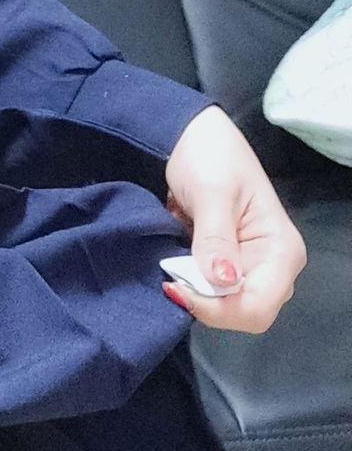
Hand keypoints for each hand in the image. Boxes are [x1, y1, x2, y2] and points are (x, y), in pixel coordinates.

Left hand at [161, 105, 307, 334]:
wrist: (191, 137)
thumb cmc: (211, 157)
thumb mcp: (213, 194)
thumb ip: (217, 239)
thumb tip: (222, 280)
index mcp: (282, 251)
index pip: (258, 307)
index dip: (218, 308)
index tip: (177, 286)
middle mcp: (271, 267)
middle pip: (242, 313)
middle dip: (204, 302)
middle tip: (169, 275)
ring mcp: (249, 268)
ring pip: (223, 307)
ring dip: (194, 293)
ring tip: (169, 266)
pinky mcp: (226, 266)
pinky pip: (209, 292)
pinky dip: (189, 285)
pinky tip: (172, 266)